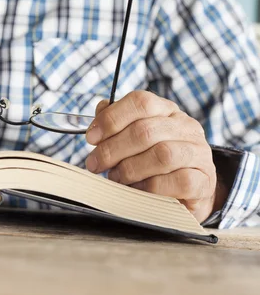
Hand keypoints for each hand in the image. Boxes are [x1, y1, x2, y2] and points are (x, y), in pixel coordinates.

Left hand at [85, 91, 226, 222]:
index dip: (111, 118)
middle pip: (145, 130)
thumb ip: (118, 124)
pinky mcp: (203, 181)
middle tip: (95, 164)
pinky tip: (139, 190)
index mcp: (167, 112)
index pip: (141, 102)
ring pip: (162, 155)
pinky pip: (178, 181)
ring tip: (116, 178)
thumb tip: (100, 108)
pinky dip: (152, 187)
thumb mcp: (135, 141)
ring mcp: (198, 153)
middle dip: (112, 149)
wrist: (190, 192)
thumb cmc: (154, 164)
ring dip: (130, 169)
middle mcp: (186, 128)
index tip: (91, 137)